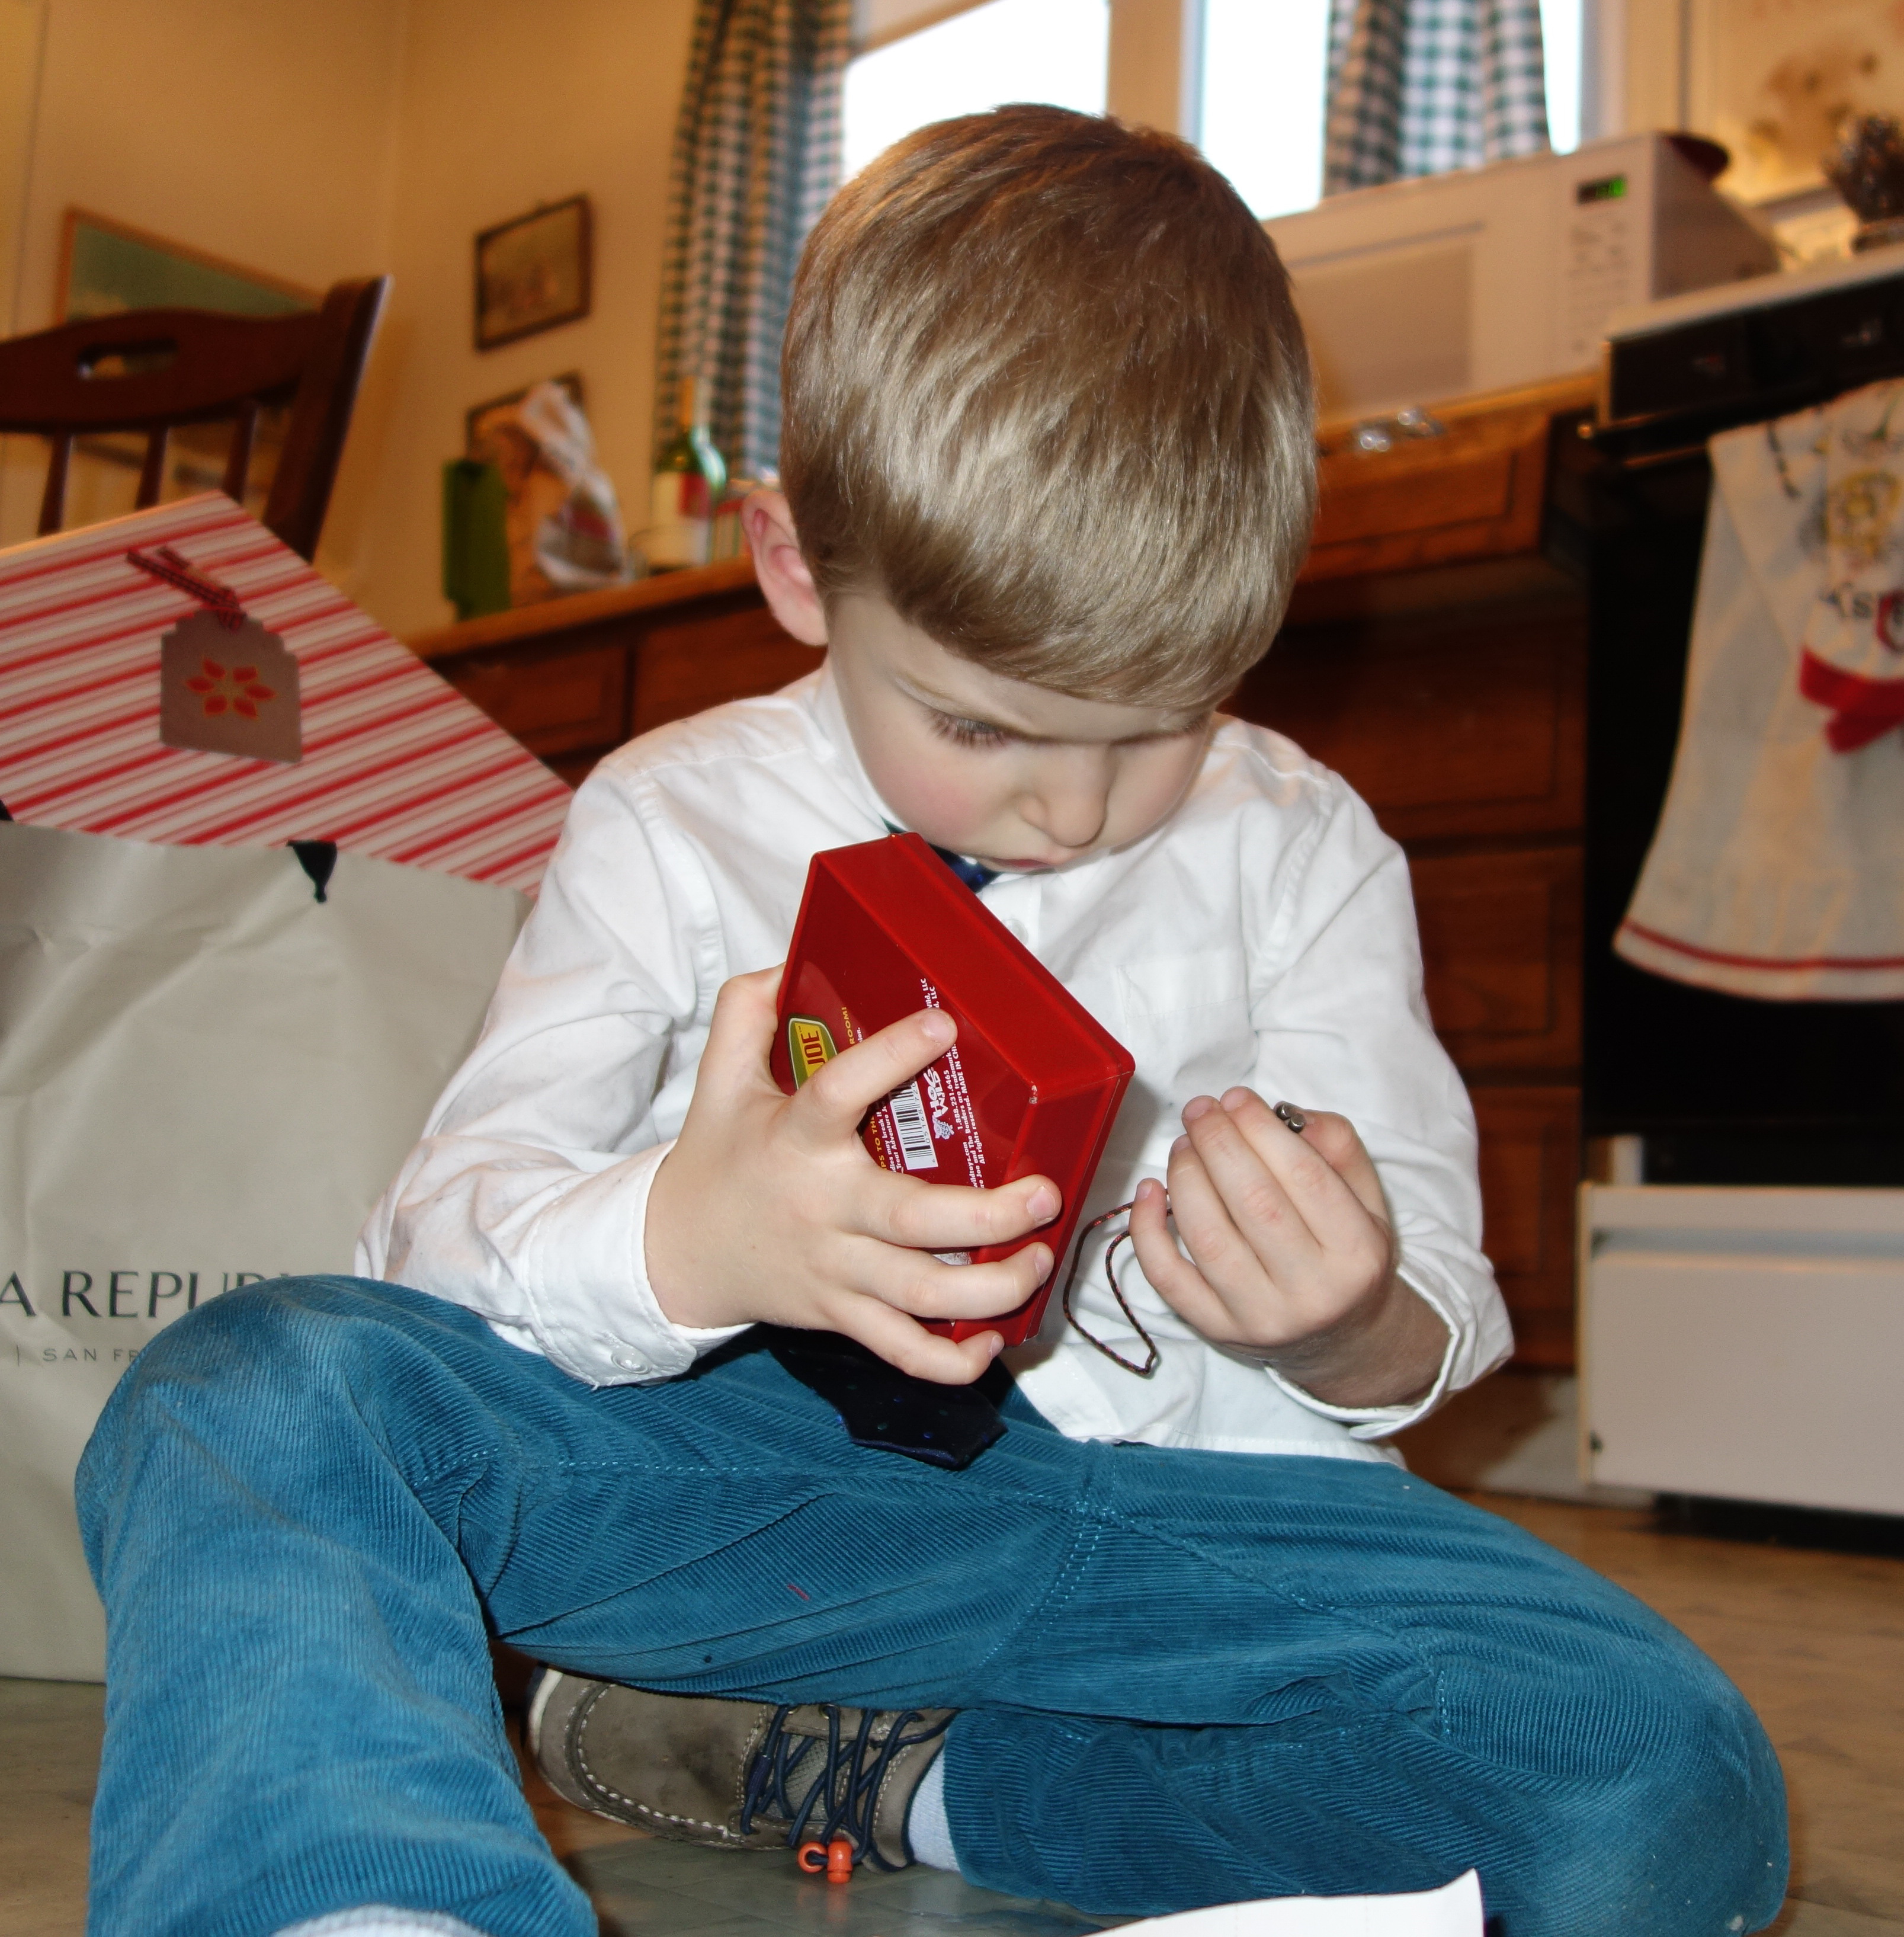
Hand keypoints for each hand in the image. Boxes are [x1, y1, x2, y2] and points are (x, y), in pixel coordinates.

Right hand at [644, 966, 1060, 1383]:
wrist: (674, 1255)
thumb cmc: (714, 1155)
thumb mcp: (719, 1077)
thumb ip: (747, 1011)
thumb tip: (790, 956)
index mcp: (795, 1140)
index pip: (838, 1095)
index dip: (889, 1059)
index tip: (943, 1026)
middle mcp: (822, 1210)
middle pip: (912, 1223)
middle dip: (989, 1216)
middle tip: (1044, 1191)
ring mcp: (835, 1271)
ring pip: (921, 1296)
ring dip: (992, 1287)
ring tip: (1039, 1256)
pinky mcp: (842, 1315)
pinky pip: (903, 1352)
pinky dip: (952, 1360)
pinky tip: (994, 1338)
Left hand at [1127, 1088, 1447, 1408]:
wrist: (1342, 1341)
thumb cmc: (1347, 1256)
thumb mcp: (1368, 1200)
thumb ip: (1336, 1146)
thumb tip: (1277, 1112)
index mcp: (1357, 1253)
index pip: (1305, 1177)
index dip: (1262, 1129)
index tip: (1236, 1098)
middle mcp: (1311, 1291)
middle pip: (1254, 1202)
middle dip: (1217, 1143)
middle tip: (1201, 1110)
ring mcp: (1260, 1316)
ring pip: (1209, 1237)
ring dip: (1186, 1177)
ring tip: (1184, 1145)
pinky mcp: (1216, 1330)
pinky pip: (1168, 1278)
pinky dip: (1148, 1230)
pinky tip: (1150, 1190)